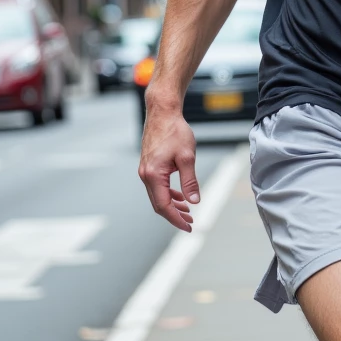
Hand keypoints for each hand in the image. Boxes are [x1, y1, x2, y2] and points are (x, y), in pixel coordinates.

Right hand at [138, 98, 199, 231]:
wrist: (162, 113)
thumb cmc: (175, 131)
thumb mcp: (187, 158)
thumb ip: (190, 182)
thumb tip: (194, 201)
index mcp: (153, 175)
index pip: (164, 205)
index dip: (176, 219)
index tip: (189, 226)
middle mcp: (146, 175)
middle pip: (158, 204)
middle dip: (174, 216)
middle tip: (190, 223)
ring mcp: (146, 170)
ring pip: (158, 196)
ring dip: (172, 206)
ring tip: (188, 212)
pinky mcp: (149, 166)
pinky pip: (157, 187)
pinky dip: (169, 194)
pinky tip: (180, 198)